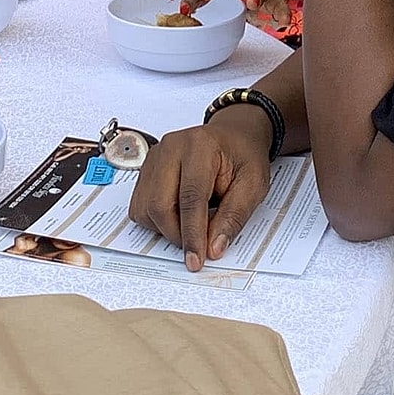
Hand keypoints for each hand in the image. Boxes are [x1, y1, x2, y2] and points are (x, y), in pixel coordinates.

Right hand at [129, 109, 272, 270]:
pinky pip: (140, 205)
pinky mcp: (147, 168)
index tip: (197, 259)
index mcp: (201, 145)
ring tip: (192, 224)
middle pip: (160, 204)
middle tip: (197, 248)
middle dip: (177, 235)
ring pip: (145, 208)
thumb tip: (214, 247)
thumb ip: (234, 216)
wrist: (234, 135)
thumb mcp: (253, 184)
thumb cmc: (244, 155)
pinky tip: (178, 214)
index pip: (190, 198)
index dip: (193, 234)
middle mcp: (172, 147)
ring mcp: (155, 156)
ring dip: (165, 229)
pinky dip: (156, 220)